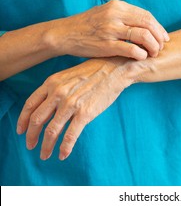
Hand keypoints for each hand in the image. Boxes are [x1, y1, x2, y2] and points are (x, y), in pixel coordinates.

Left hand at [16, 58, 131, 160]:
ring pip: (51, 131)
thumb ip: (56, 89)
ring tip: (45, 154)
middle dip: (32, 136)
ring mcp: (71, 104)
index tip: (21, 131)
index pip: (30, 105)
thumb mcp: (69, 75)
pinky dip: (65, 147)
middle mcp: (58, 93)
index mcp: (52, 83)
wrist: (115, 70)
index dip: (23, 121)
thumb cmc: (94, 72)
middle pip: (37, 120)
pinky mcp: (85, 113)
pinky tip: (63, 154)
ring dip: (46, 146)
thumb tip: (48, 107)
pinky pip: (70, 135)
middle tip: (31, 145)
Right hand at [50, 0, 169, 59]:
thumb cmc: (88, 25)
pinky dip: (141, 53)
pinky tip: (142, 57)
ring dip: (153, 46)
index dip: (158, 27)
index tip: (164, 36)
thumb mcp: (106, 13)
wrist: (65, 34)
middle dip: (159, 37)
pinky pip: (131, 49)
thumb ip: (125, 16)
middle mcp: (115, 15)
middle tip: (162, 46)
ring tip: (154, 53)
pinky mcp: (106, 45)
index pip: (146, 15)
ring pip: (143, 36)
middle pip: (148, 24)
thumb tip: (146, 24)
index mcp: (117, 6)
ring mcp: (111, 30)